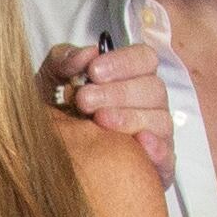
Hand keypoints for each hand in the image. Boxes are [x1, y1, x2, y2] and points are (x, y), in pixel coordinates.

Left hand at [39, 40, 180, 176]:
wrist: (50, 155)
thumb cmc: (58, 111)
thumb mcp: (51, 80)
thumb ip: (64, 59)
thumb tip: (87, 54)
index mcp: (131, 76)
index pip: (144, 59)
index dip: (123, 62)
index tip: (94, 72)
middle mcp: (148, 102)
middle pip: (153, 88)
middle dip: (118, 92)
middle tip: (85, 100)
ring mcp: (156, 132)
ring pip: (160, 119)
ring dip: (130, 117)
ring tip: (99, 121)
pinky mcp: (158, 163)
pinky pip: (166, 154)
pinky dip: (156, 148)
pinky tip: (137, 144)